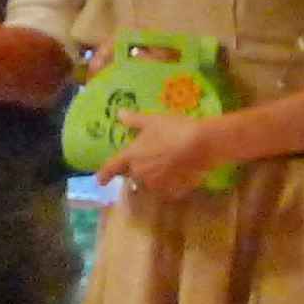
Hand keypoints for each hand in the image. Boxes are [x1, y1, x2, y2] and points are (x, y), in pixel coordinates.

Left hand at [101, 110, 228, 201]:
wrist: (203, 144)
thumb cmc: (174, 129)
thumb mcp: (153, 121)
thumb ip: (134, 120)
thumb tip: (119, 114)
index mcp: (130, 156)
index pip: (111, 168)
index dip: (103, 174)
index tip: (100, 180)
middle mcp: (139, 173)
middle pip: (132, 174)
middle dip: (135, 169)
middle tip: (146, 159)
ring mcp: (156, 183)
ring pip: (148, 182)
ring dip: (151, 177)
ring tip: (164, 165)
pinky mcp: (173, 189)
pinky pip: (166, 189)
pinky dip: (169, 184)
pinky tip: (178, 175)